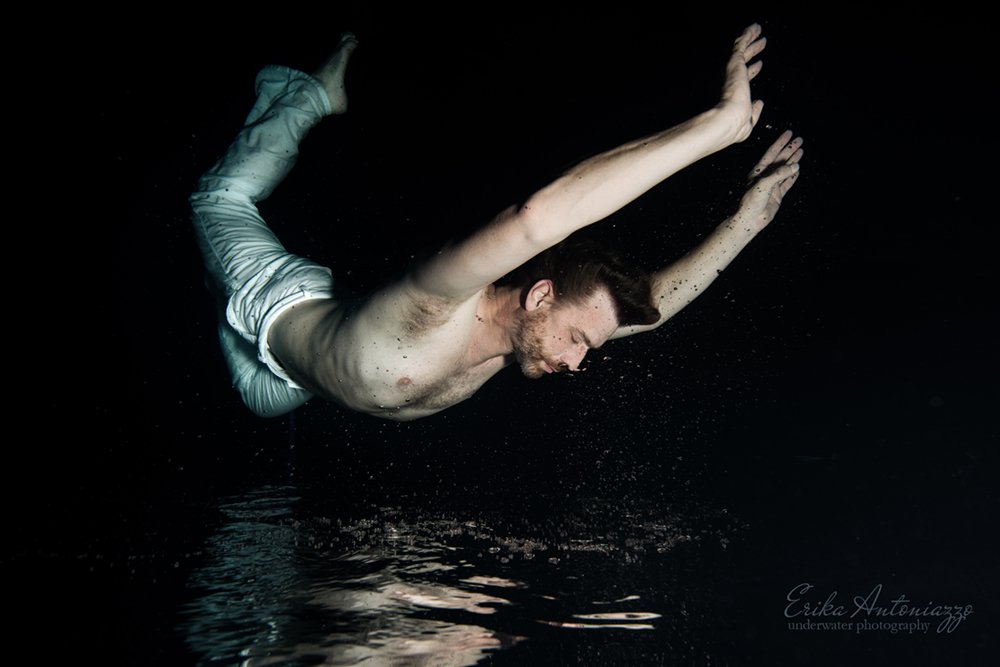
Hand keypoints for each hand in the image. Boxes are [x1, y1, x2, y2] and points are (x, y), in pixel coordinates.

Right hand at [718, 23, 766, 143]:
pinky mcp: (735, 63)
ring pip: (742, 49)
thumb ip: (755, 112)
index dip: (752, 71)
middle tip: (761, 43)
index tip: (760, 65)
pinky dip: (749, 35)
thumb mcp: (749, 122)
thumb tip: (760, 102)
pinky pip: (742, 44)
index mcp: (733, 94)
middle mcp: (730, 80)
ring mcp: (732, 71)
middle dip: (752, 51)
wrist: (728, 121)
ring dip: (750, 39)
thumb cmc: (736, 127)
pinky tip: (756, 28)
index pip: (744, 79)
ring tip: (758, 29)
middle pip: (743, 61)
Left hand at [736, 130, 803, 231]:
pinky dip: (793, 176)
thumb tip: (796, 165)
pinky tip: (798, 169)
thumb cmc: (751, 201)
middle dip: (790, 149)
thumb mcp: (764, 183)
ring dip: (793, 160)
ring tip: (802, 151)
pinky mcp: (777, 195)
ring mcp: (772, 186)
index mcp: (758, 171)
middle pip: (780, 159)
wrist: (749, 219)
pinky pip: (787, 183)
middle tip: (800, 140)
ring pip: (785, 170)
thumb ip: (780, 174)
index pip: (772, 153)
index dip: (781, 142)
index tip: (790, 133)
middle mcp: (765, 177)